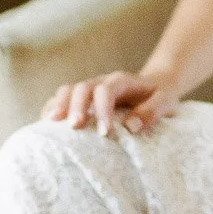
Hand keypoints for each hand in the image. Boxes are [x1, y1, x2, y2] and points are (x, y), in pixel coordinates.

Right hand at [41, 71, 177, 136]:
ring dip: (60, 106)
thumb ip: (151, 112)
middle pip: (82, 87)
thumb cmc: (159, 96)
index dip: (102, 109)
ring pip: (68, 90)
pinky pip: (62, 98)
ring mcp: (89, 88)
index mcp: (122, 81)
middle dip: (76, 106)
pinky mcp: (82, 98)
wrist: (155, 85)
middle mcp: (102, 81)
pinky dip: (52, 108)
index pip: (106, 90)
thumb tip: (131, 127)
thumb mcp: (165, 101)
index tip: (104, 132)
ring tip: (52, 125)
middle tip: (74, 127)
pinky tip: (46, 124)